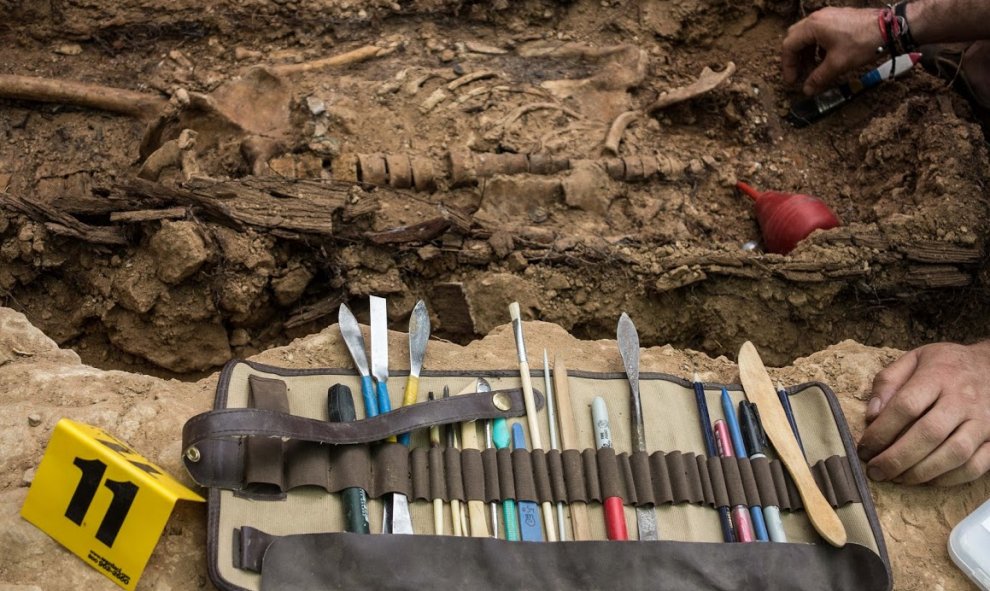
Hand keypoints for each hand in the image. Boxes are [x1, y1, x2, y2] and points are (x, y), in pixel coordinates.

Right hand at [782, 7, 883, 94]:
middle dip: (794, 58)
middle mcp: (817, 18)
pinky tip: (825, 58)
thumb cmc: (862, 43)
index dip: (788, 66)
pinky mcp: (838, 17)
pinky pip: (819, 32)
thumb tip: (807, 91)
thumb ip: (819, 78)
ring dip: (806, 53)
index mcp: (812, 26)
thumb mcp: (838, 64)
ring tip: (812, 69)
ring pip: (807, 35)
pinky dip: (816, 46)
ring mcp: (828, 15)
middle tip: (799, 74)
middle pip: (795, 38)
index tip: (792, 82)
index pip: (789, 46)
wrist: (890, 27)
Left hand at [859, 341, 989, 485]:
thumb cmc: (946, 366)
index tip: (864, 448)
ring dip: (921, 472)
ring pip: (955, 454)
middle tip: (875, 471)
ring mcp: (984, 421)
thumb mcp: (913, 359)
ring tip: (897, 478)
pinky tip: (927, 480)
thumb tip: (871, 416)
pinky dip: (950, 479)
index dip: (881, 431)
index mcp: (938, 376)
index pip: (906, 406)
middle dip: (897, 458)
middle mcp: (963, 400)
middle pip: (929, 434)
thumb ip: (888, 382)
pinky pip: (976, 466)